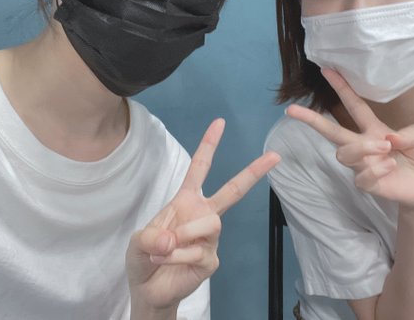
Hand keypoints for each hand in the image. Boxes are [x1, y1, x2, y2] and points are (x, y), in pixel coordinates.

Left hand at [125, 118, 280, 316]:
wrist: (149, 290)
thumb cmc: (145, 259)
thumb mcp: (138, 243)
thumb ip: (151, 238)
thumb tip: (172, 239)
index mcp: (186, 201)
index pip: (199, 168)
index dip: (209, 145)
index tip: (220, 122)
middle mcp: (202, 214)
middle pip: (233, 190)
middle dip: (254, 172)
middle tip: (275, 156)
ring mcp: (210, 237)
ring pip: (211, 222)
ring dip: (184, 235)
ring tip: (166, 248)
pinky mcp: (212, 259)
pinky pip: (200, 251)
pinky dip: (179, 256)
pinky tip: (170, 262)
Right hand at [286, 69, 413, 210]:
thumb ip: (409, 133)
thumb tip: (387, 138)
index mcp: (373, 129)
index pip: (353, 105)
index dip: (341, 87)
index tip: (326, 69)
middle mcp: (363, 145)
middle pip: (331, 131)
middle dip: (311, 119)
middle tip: (292, 110)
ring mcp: (363, 165)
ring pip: (345, 153)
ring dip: (364, 148)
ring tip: (386, 149)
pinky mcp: (368, 184)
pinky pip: (361, 176)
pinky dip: (377, 169)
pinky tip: (391, 167)